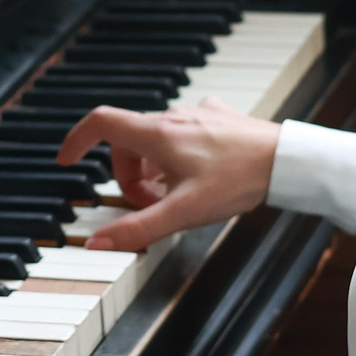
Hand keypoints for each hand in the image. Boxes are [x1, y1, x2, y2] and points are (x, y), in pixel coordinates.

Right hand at [55, 96, 279, 250]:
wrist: (287, 161)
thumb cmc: (238, 181)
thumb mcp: (183, 212)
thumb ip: (139, 229)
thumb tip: (99, 242)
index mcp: (157, 134)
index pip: (100, 123)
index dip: (77, 140)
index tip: (69, 161)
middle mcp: (173, 116)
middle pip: (129, 141)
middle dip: (128, 175)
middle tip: (147, 205)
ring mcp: (197, 113)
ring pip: (156, 138)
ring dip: (154, 168)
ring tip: (175, 195)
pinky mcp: (217, 116)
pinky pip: (183, 132)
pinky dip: (177, 154)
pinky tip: (198, 172)